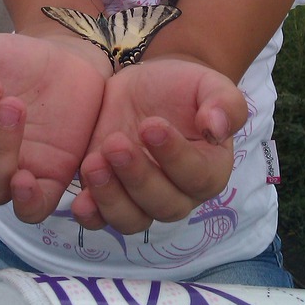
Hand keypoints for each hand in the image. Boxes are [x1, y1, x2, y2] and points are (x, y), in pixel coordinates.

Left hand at [71, 58, 247, 234]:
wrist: (145, 86)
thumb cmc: (182, 87)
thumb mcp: (209, 84)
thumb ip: (225, 104)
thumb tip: (217, 127)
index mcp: (209, 169)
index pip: (197, 176)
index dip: (174, 156)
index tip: (151, 125)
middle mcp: (179, 194)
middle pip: (163, 205)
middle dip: (137, 176)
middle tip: (115, 143)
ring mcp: (141, 199)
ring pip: (132, 219)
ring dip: (111, 197)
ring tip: (93, 163)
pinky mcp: (110, 195)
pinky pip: (101, 220)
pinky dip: (91, 215)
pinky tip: (80, 200)